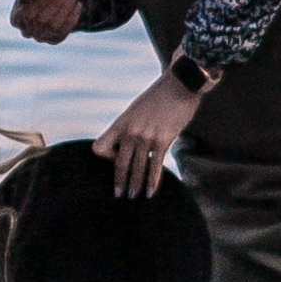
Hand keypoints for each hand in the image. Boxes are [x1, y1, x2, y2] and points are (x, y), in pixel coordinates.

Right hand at [12, 0, 84, 43]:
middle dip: (57, 2)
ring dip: (66, 7)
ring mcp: (40, 38)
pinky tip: (78, 4)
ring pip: (54, 24)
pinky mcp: (54, 40)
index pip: (26, 13)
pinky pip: (65, 30)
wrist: (51, 1)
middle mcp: (26, 32)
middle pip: (41, 19)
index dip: (39, 2)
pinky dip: (72, 16)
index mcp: (16, 18)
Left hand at [95, 68, 203, 199]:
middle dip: (120, 182)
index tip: (116, 161)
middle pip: (119, 164)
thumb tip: (130, 142)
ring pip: (137, 169)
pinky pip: (155, 166)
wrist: (180, 84)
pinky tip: (151, 192)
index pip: (100, 147)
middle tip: (119, 195)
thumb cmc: (159, 96)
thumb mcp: (137, 109)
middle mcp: (130, 131)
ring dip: (136, 185)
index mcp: (121, 123)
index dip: (105, 158)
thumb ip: (131, 126)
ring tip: (135, 196)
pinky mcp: (162, 140)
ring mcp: (146, 137)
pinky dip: (153, 182)